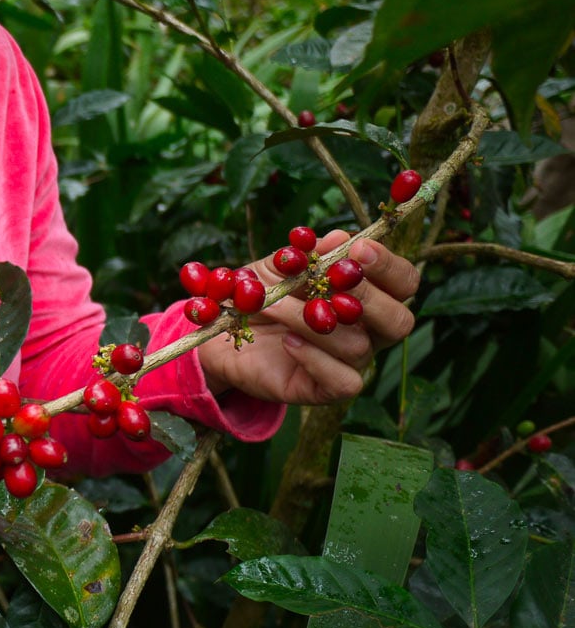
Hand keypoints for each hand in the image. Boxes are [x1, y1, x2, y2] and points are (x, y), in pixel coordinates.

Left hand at [197, 231, 419, 404]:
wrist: (223, 333)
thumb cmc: (260, 295)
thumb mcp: (276, 268)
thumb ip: (305, 256)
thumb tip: (339, 238)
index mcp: (366, 296)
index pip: (403, 283)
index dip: (389, 266)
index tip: (359, 248)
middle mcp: (367, 332)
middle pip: (398, 321)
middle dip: (367, 296)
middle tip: (329, 278)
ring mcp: (349, 363)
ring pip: (357, 346)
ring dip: (313, 320)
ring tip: (275, 305)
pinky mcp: (325, 389)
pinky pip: (343, 382)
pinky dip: (316, 359)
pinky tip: (289, 342)